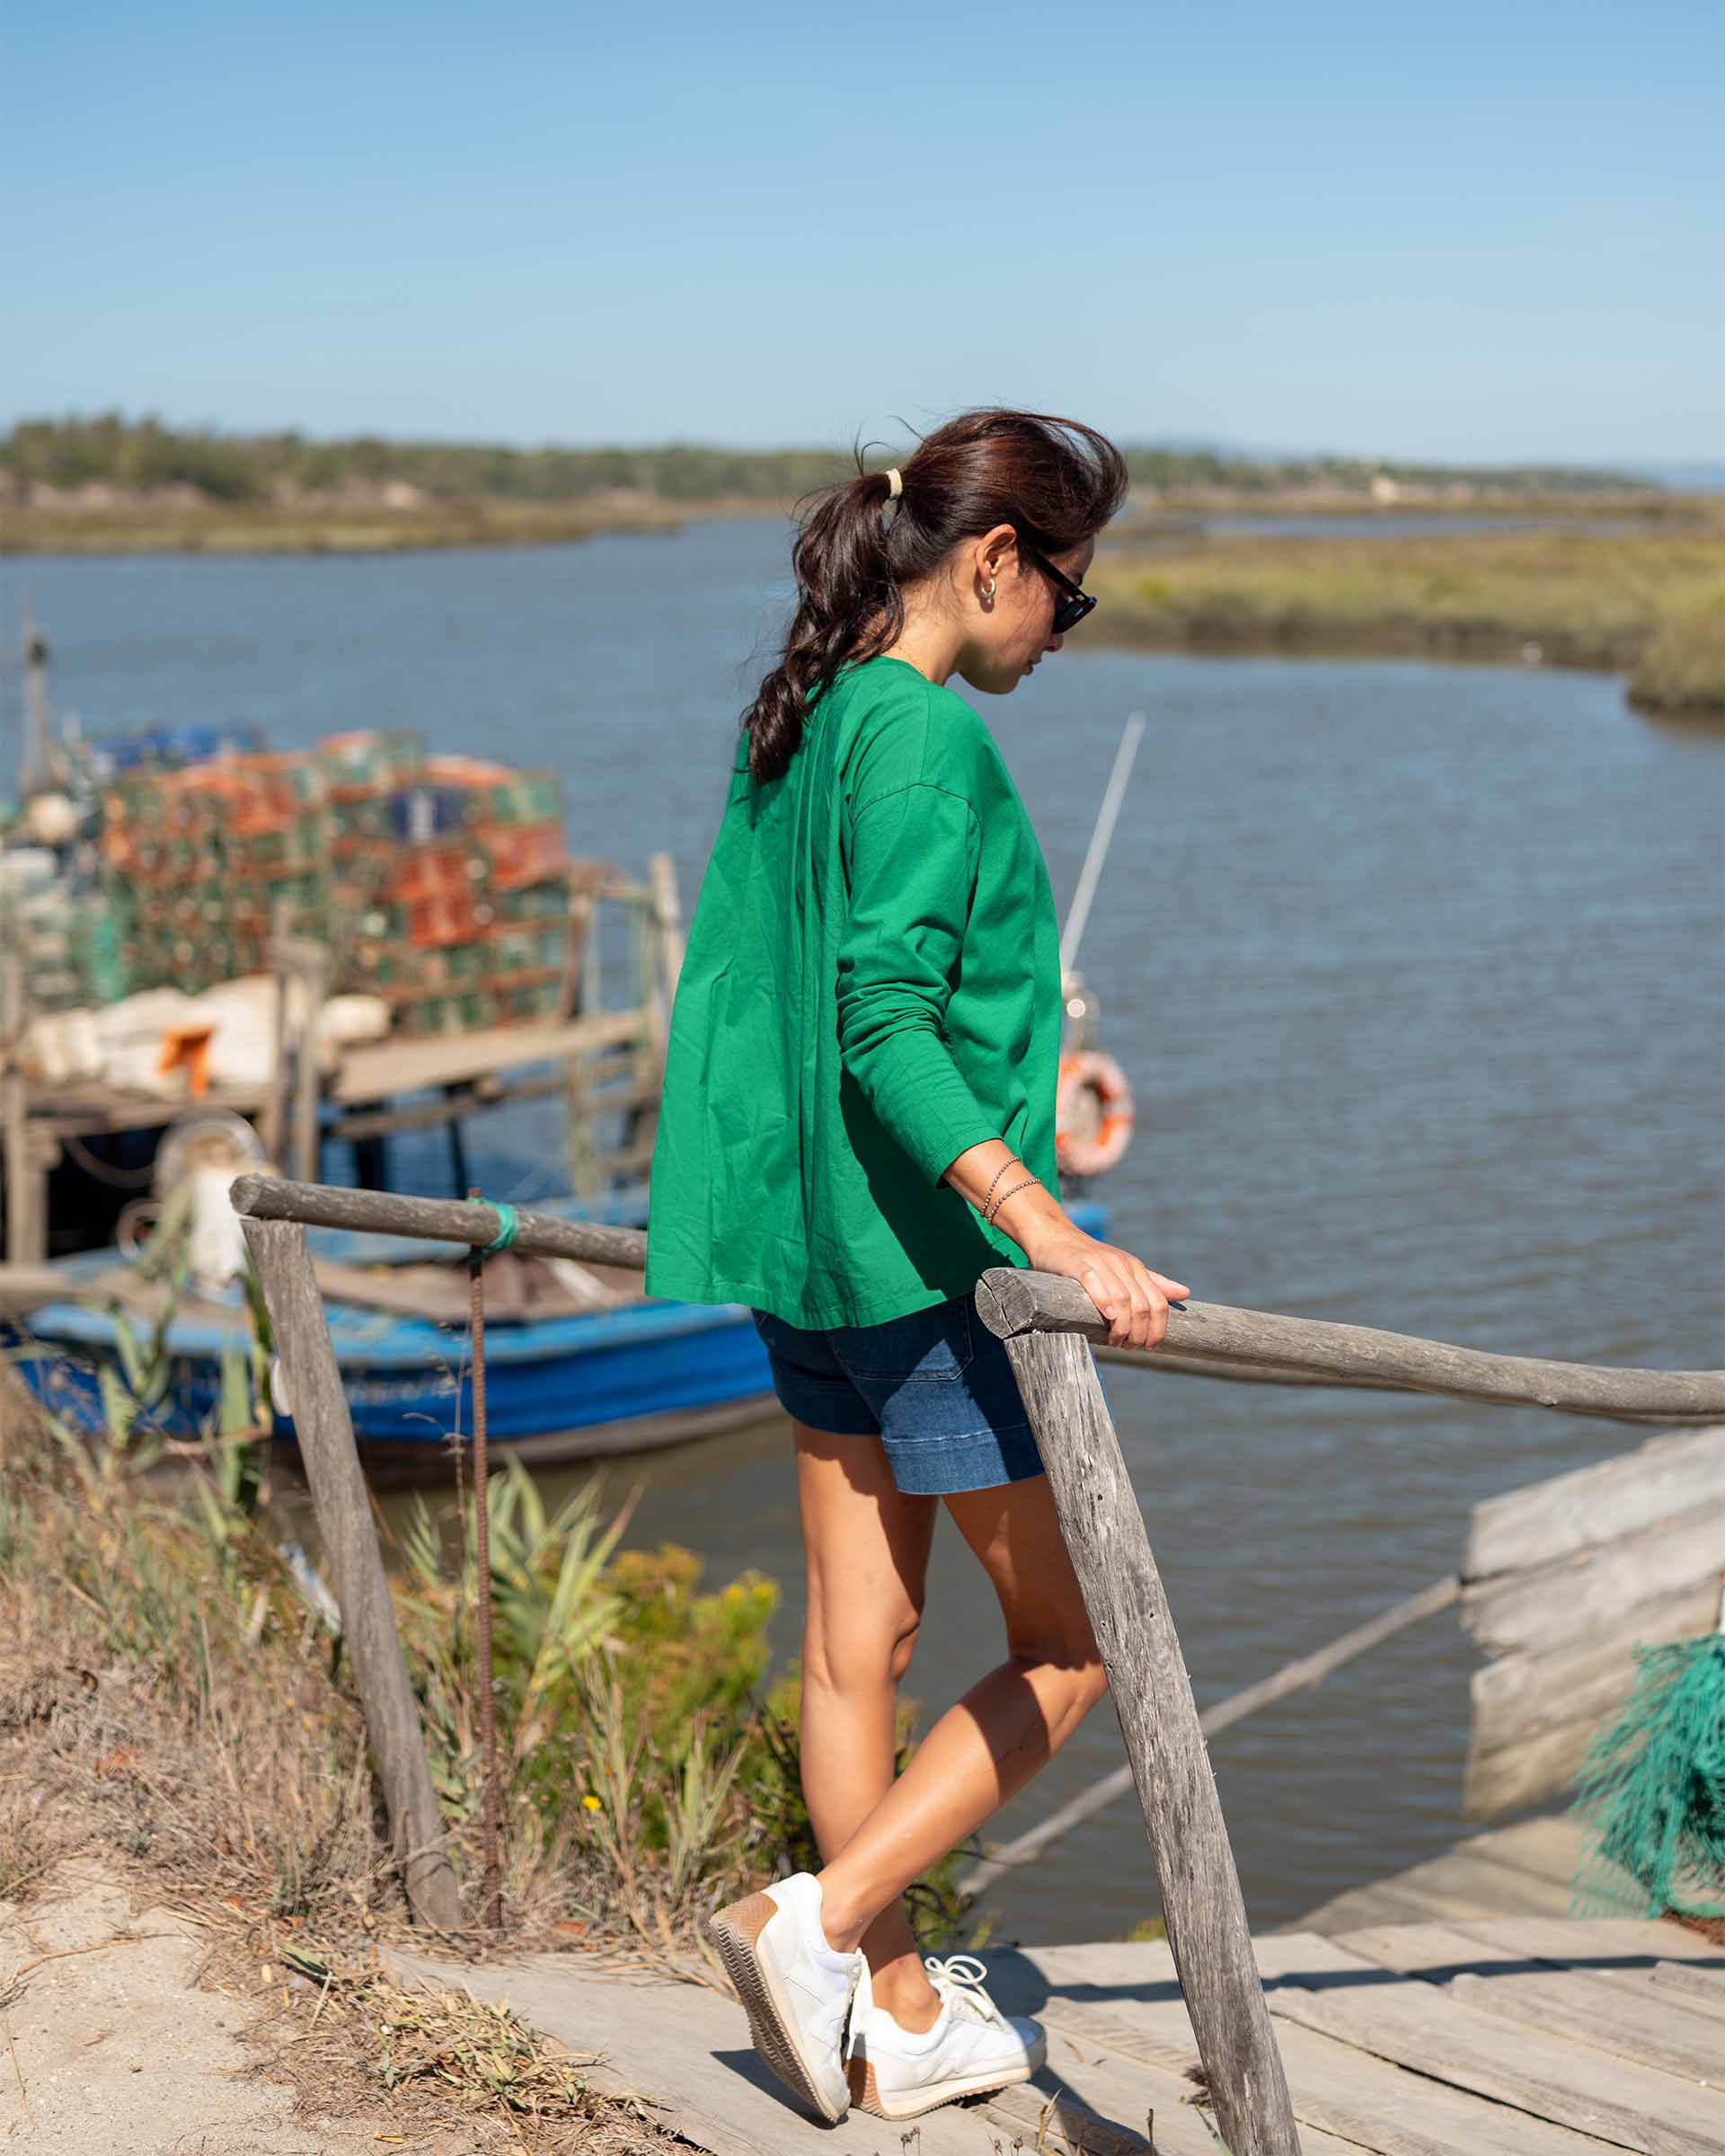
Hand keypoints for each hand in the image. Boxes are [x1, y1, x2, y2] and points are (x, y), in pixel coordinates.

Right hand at [1020, 1222, 1189, 1351]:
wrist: (1054, 1236)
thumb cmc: (1089, 1258)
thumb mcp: (1124, 1270)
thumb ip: (1153, 1282)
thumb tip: (1185, 1293)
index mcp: (1136, 1268)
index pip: (1159, 1303)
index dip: (1158, 1329)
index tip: (1149, 1347)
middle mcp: (1122, 1264)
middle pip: (1143, 1306)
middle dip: (1139, 1333)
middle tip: (1128, 1347)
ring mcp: (1101, 1263)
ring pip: (1123, 1299)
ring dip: (1123, 1327)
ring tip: (1115, 1342)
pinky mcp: (1079, 1265)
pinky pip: (1096, 1285)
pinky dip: (1104, 1304)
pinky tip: (1107, 1319)